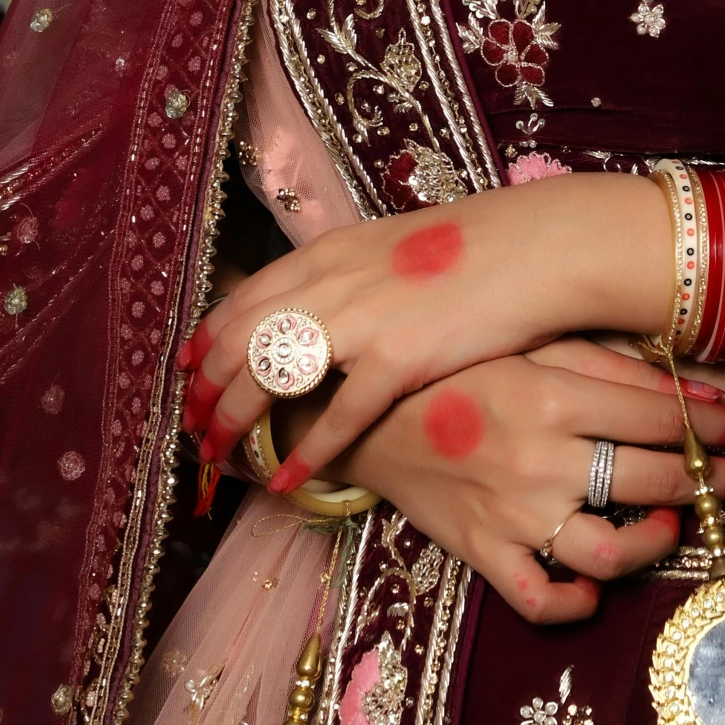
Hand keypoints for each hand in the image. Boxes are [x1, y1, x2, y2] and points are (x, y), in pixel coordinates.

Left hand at [181, 175, 671, 486]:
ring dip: (236, 421)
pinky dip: (305, 451)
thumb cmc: (479, 247)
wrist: (537, 247)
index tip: (186, 366)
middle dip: (207, 387)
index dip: (207, 335)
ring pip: (270, 376)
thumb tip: (327, 300)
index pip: (245, 296)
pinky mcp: (397, 358)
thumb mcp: (397, 245)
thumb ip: (354, 272)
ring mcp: (362, 321)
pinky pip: (336, 416)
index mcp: (331, 251)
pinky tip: (286, 479)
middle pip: (242, 339)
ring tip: (218, 456)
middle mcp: (333, 282)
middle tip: (191, 425)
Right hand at [332, 339, 724, 622]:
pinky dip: (575, 600)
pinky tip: (595, 584)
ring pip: (612, 549)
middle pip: (658, 479)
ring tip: (673, 527)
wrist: (360, 413)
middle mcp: (540, 458)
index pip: (666, 416)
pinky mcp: (482, 553)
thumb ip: (610, 366)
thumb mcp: (532, 344)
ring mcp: (512, 514)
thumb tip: (693, 389)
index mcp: (554, 395)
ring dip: (659, 542)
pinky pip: (539, 599)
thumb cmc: (457, 367)